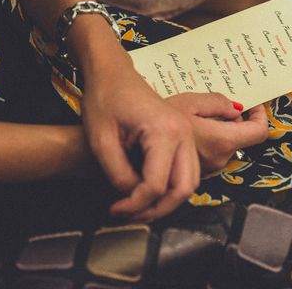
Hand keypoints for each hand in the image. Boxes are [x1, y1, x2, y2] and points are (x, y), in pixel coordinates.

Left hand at [81, 67, 199, 221]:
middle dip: (158, 210)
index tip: (114, 209)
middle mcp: (184, 133)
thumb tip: (132, 198)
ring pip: (189, 183)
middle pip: (183, 188)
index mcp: (165, 131)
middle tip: (131, 217)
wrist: (114, 75)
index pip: (156, 184)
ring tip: (138, 208)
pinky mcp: (183, 137)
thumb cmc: (105, 99)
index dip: (135, 204)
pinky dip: (170, 188)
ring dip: (166, 202)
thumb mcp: (102, 141)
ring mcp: (187, 135)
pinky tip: (147, 192)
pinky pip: (185, 172)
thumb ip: (118, 175)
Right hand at [166, 93, 268, 175]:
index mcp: (221, 141)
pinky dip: (209, 142)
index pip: (259, 132)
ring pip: (227, 147)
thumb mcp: (189, 102)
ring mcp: (209, 169)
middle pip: (242, 140)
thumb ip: (218, 103)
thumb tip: (236, 108)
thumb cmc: (158, 120)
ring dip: (221, 132)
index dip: (260, 116)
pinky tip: (192, 131)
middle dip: (235, 122)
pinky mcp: (199, 172)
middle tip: (220, 108)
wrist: (132, 144)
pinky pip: (213, 155)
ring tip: (201, 117)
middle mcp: (219, 159)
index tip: (254, 106)